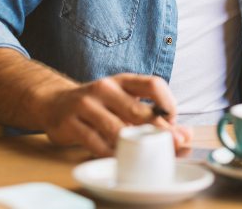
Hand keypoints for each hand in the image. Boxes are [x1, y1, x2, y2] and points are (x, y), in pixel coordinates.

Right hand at [42, 73, 192, 156]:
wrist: (55, 103)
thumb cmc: (99, 105)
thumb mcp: (123, 102)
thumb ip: (152, 116)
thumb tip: (186, 135)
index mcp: (122, 81)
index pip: (153, 84)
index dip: (168, 103)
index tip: (174, 121)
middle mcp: (105, 89)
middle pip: (138, 110)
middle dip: (158, 130)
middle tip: (172, 144)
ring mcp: (86, 105)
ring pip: (116, 129)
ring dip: (135, 145)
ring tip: (148, 155)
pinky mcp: (71, 124)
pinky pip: (96, 144)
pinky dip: (111, 154)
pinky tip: (121, 159)